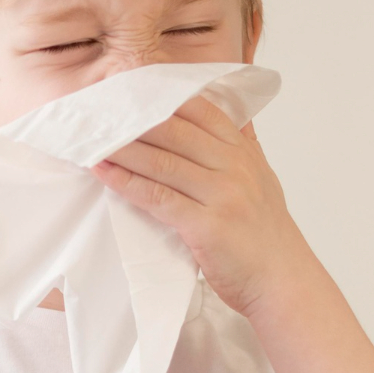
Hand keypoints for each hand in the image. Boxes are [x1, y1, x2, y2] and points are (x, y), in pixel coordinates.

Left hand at [89, 95, 300, 317]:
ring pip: (162, 161)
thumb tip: (232, 119)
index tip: (129, 91)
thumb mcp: (263, 180)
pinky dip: (127, 183)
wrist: (282, 282)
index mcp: (244, 153)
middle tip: (99, 112)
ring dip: (122, 149)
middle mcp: (234, 167)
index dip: (162, 97)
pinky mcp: (206, 225)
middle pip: (175, 131)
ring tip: (91, 139)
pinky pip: (158, 197)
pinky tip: (104, 173)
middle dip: (133, 121)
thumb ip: (244, 149)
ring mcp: (221, 195)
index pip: (201, 110)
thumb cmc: (266, 236)